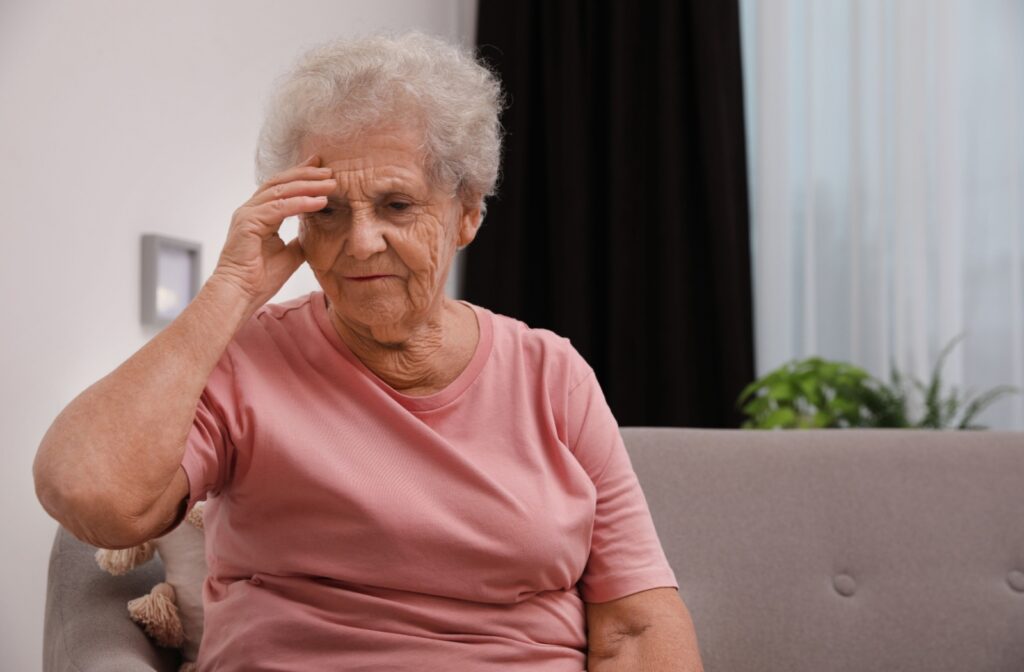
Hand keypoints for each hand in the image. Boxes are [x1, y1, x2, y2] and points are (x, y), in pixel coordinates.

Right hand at [210, 154, 334, 309]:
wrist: (240, 295)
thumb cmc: (259, 279)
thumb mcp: (290, 254)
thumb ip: (300, 239)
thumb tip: (316, 232)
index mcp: (259, 215)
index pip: (282, 188)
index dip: (302, 177)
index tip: (323, 170)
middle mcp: (251, 210)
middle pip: (281, 182)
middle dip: (306, 174)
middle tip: (329, 170)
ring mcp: (247, 214)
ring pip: (281, 191)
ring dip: (308, 185)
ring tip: (330, 183)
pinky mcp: (248, 223)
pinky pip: (279, 207)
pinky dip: (301, 203)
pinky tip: (320, 202)